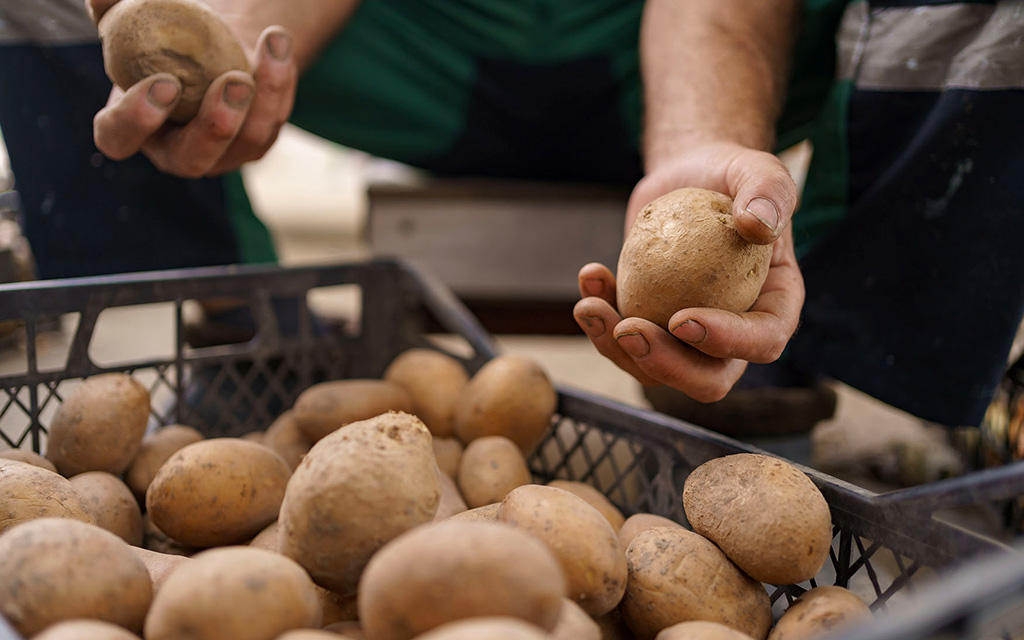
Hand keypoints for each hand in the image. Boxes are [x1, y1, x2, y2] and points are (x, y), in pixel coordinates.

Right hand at [87, 0, 297, 176]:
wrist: (210, 40)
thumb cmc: (160, 34)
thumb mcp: (133, 19)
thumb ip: (112, 8)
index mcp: (130, 128)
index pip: (119, 138)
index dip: (136, 119)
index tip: (164, 82)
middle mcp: (176, 151)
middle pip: (193, 159)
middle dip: (216, 126)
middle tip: (233, 82)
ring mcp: (221, 153)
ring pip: (248, 141)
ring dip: (264, 96)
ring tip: (270, 45)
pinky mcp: (256, 142)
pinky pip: (273, 120)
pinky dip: (280, 82)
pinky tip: (277, 45)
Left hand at [573, 141, 804, 401]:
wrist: (688, 177)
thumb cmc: (730, 175)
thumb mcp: (756, 169)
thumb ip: (768, 191)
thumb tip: (758, 225)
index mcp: (775, 306)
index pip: (762, 341)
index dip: (725, 341)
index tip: (682, 319)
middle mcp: (735, 332)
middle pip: (708, 378)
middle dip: (666, 365)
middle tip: (628, 329)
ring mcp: (688, 335)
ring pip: (656, 369)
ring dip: (616, 348)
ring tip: (589, 304)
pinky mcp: (651, 322)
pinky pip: (624, 340)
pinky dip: (600, 318)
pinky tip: (590, 277)